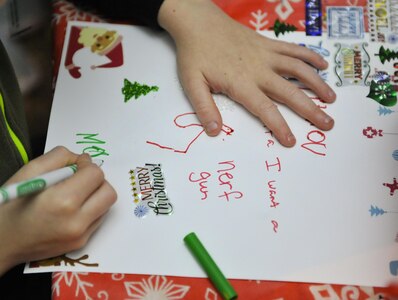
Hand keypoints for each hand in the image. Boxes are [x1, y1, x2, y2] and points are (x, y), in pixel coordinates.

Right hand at [0, 146, 116, 274]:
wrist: (1, 243)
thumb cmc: (10, 205)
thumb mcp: (28, 172)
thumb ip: (58, 158)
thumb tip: (83, 158)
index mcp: (62, 201)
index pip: (96, 175)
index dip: (87, 165)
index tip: (75, 165)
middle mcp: (76, 221)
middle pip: (108, 192)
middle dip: (97, 180)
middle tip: (79, 179)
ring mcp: (80, 235)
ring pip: (107, 206)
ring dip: (96, 194)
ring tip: (75, 193)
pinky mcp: (81, 244)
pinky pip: (99, 219)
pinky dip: (91, 209)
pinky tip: (72, 208)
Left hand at [158, 0, 335, 146]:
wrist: (198, 23)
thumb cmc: (194, 55)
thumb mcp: (192, 84)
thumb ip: (204, 108)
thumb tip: (214, 131)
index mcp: (241, 83)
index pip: (265, 109)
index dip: (280, 126)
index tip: (291, 141)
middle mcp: (259, 70)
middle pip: (290, 92)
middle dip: (311, 110)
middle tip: (327, 124)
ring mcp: (266, 55)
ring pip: (298, 69)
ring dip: (317, 84)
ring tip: (332, 99)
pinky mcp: (268, 43)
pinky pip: (293, 50)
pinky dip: (310, 57)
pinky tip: (322, 64)